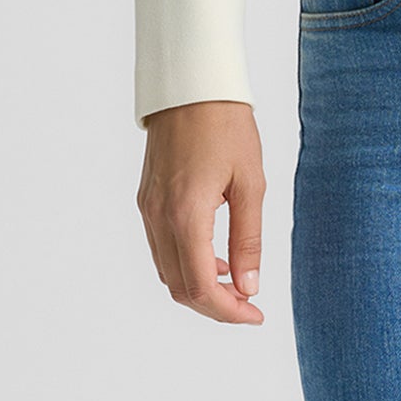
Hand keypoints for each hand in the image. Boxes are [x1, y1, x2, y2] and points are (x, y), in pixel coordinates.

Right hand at [136, 100, 266, 324]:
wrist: (191, 86)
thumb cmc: (227, 125)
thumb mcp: (250, 182)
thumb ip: (248, 239)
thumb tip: (249, 286)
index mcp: (186, 214)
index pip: (199, 286)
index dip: (227, 311)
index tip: (254, 314)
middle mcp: (159, 217)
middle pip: (179, 287)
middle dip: (213, 305)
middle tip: (248, 304)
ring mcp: (148, 209)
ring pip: (167, 270)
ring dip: (198, 286)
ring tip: (235, 281)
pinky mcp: (146, 199)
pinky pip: (161, 247)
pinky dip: (185, 263)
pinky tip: (213, 255)